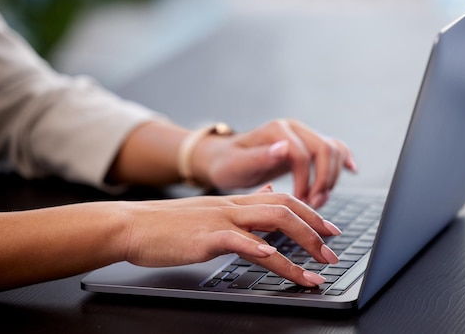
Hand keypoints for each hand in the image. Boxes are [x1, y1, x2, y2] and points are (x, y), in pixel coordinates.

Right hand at [120, 185, 341, 286]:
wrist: (132, 224)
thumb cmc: (168, 224)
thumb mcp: (209, 210)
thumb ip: (240, 206)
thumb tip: (267, 195)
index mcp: (234, 202)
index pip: (282, 199)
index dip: (310, 213)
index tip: (329, 230)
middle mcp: (232, 207)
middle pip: (285, 209)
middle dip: (315, 230)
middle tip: (333, 251)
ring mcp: (220, 221)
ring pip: (271, 225)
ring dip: (300, 247)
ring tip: (316, 269)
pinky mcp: (205, 238)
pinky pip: (238, 240)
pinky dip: (260, 249)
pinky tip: (273, 259)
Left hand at [193, 119, 356, 207]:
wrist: (226, 158)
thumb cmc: (228, 164)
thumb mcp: (237, 165)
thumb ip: (259, 157)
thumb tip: (284, 148)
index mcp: (275, 130)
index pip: (302, 154)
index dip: (305, 181)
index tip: (299, 202)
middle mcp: (292, 128)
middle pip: (324, 149)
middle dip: (323, 181)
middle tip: (314, 205)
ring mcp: (302, 134)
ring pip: (332, 150)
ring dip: (331, 178)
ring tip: (318, 201)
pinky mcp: (308, 144)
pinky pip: (334, 147)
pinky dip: (344, 159)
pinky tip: (351, 171)